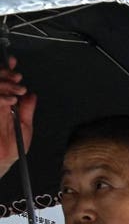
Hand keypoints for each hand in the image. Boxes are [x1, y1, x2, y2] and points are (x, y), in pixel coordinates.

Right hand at [0, 57, 34, 177]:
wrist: (1, 161)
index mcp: (4, 104)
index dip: (6, 70)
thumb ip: (27, 110)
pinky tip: (10, 101)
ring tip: (17, 90)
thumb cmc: (12, 147)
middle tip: (17, 78)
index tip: (13, 62)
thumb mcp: (25, 127)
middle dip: (5, 75)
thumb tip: (31, 95)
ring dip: (4, 85)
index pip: (2, 81)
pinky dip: (1, 99)